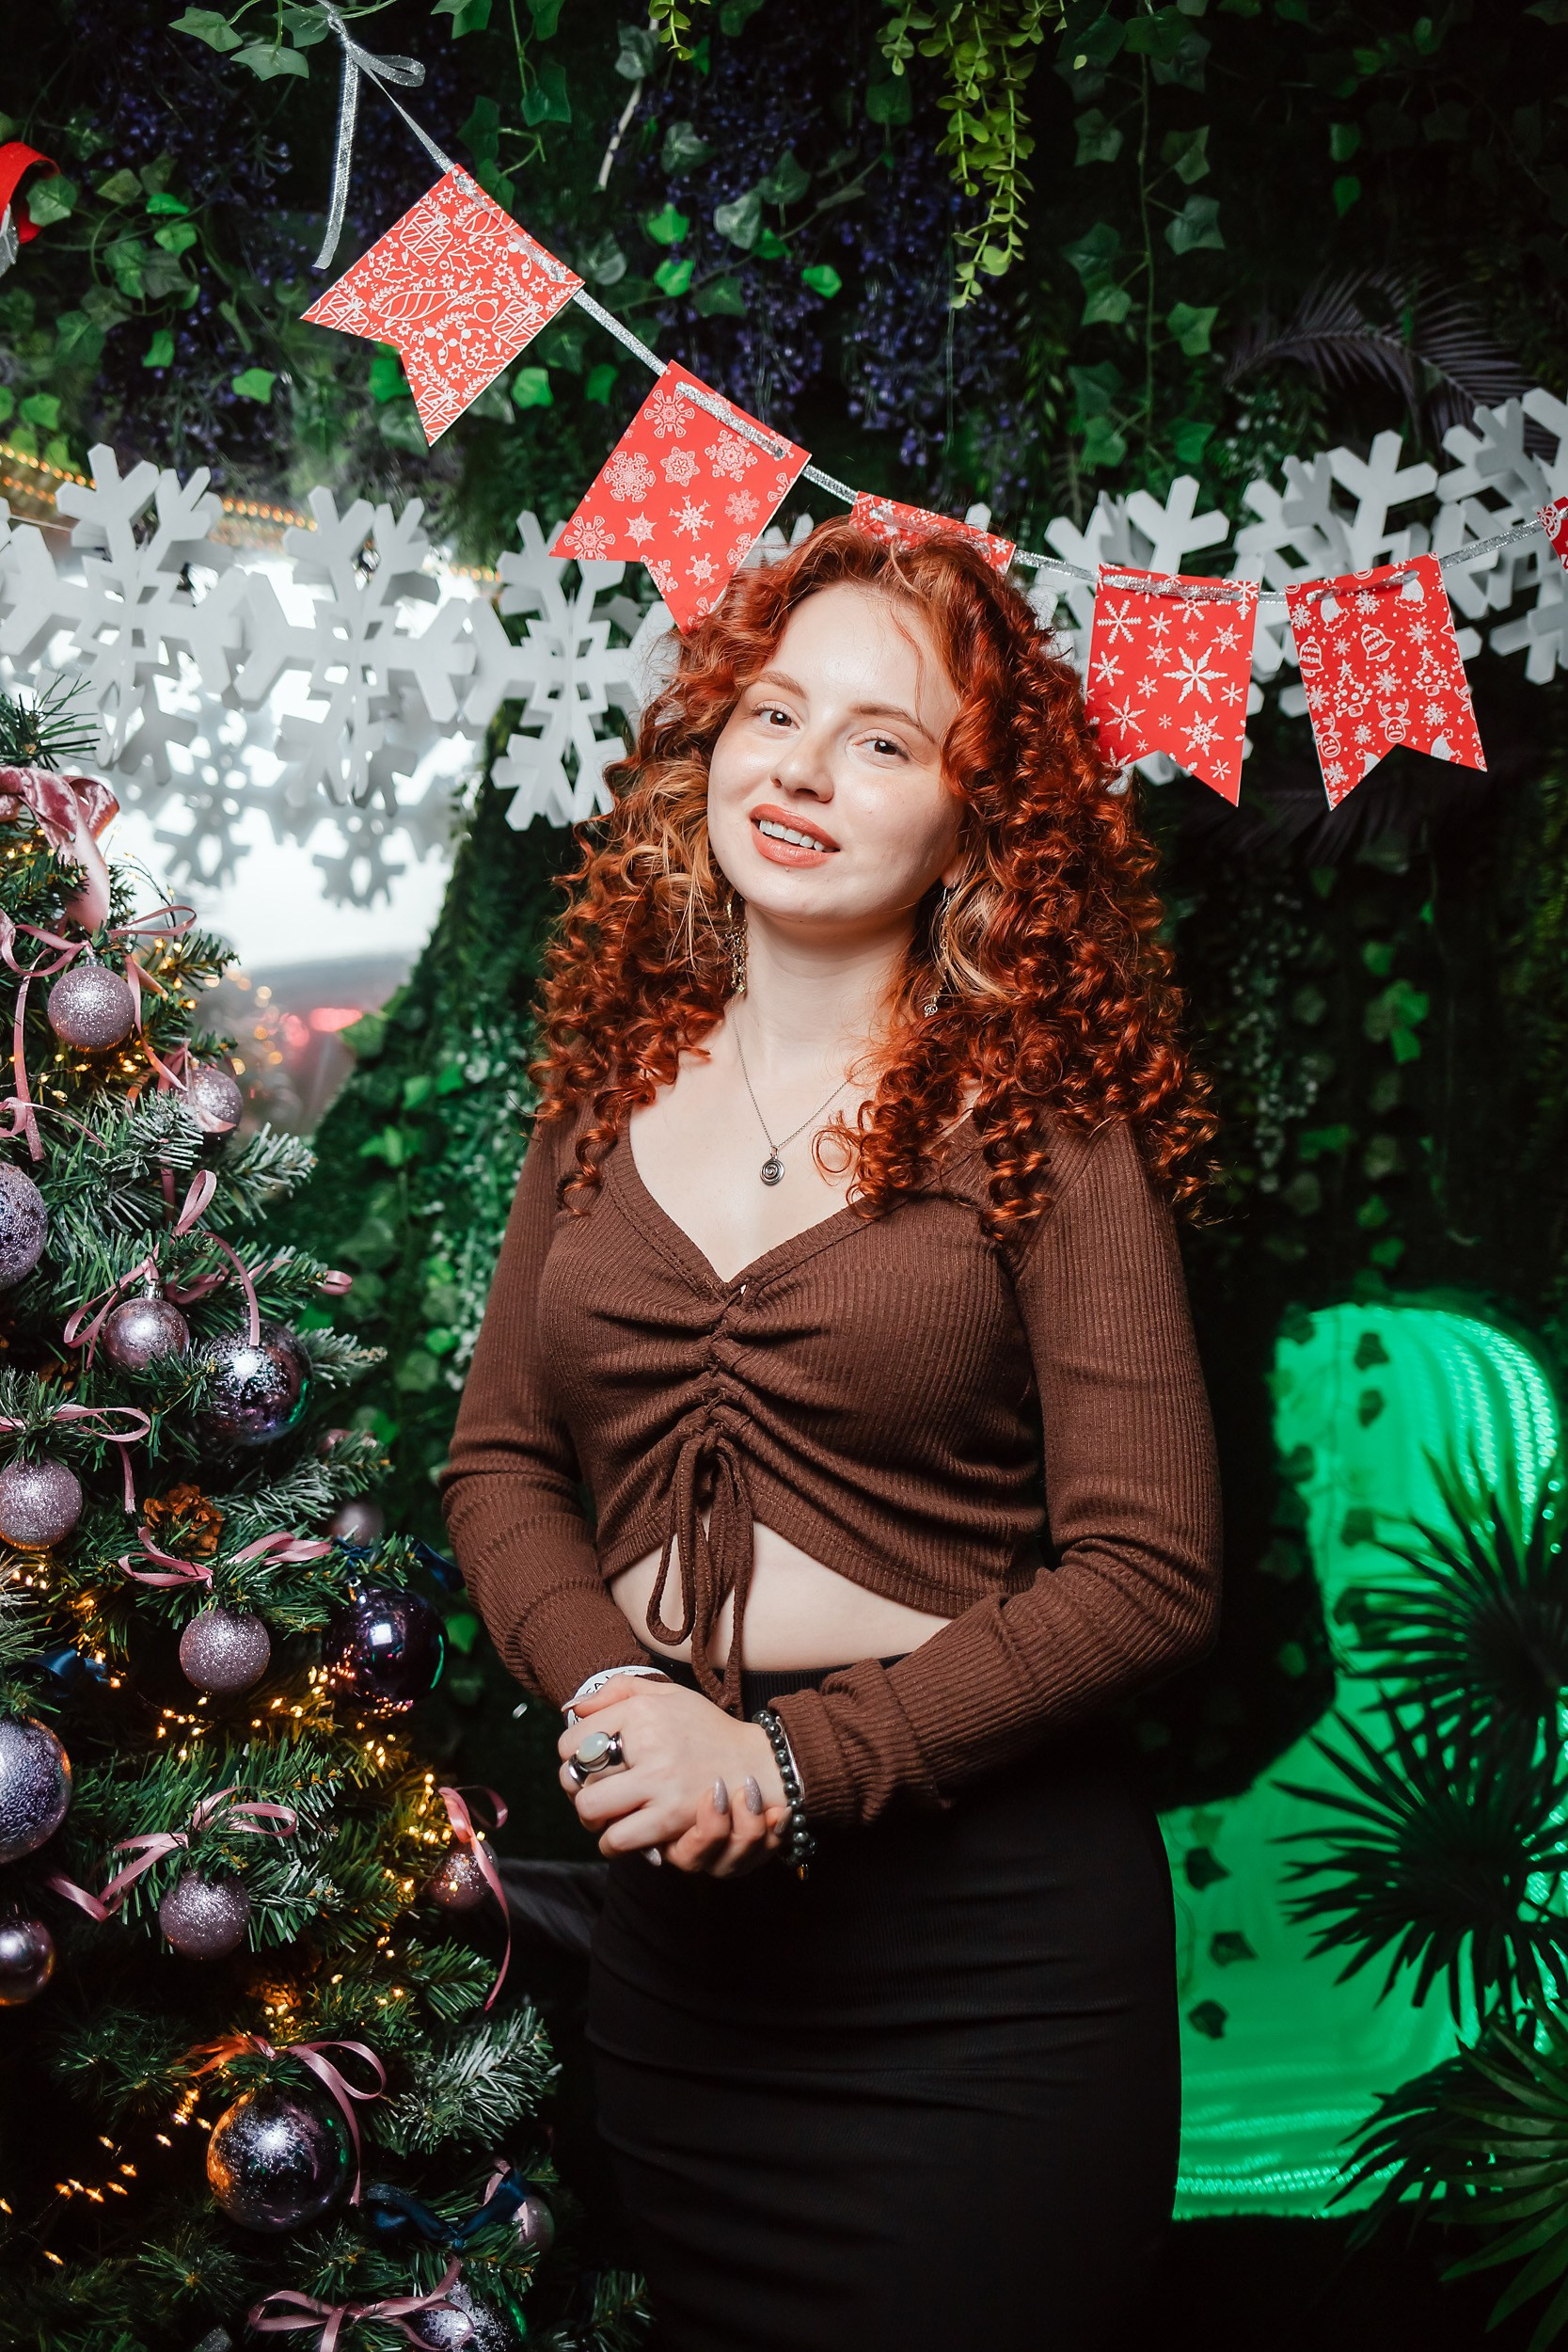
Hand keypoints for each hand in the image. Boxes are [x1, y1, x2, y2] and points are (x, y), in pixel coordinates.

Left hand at [557, 1675, 790, 1875]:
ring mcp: (659, 1782)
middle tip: (591, 1792)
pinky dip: (613, 1842)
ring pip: (590, 1808)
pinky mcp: (670, 1816)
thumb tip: (572, 1708)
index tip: (587, 1764)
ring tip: (605, 1815)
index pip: (572, 1740)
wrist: (754, 1764)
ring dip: (592, 1818)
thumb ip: (619, 1691)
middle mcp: (646, 1743)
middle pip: (575, 1776)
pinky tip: (623, 1833)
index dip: (571, 1757)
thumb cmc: (706, 1729)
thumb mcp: (667, 1695)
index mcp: (641, 1711)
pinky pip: (617, 1837)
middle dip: (576, 1789)